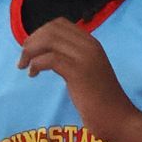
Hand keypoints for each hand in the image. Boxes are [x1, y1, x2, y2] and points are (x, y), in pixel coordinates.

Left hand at [16, 20, 133, 141]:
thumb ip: (71, 57)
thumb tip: (45, 51)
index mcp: (91, 42)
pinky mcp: (78, 72)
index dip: (40, 32)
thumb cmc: (99, 98)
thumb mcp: (86, 70)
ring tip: (25, 66)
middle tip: (24, 58)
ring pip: (48, 40)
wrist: (117, 117)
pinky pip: (50, 58)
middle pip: (51, 29)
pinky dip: (36, 64)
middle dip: (32, 41)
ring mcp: (85, 57)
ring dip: (30, 51)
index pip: (59, 24)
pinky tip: (33, 74)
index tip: (32, 48)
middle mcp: (89, 45)